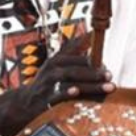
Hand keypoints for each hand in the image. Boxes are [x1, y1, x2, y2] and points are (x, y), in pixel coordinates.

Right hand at [0, 34, 115, 133]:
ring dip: (91, 85)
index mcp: (57, 60)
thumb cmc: (47, 81)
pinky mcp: (46, 99)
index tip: (107, 67)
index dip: (93, 62)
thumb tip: (90, 33)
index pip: (78, 58)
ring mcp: (49, 84)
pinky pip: (58, 95)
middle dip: (94, 73)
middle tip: (110, 75)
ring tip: (108, 87)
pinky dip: (67, 93)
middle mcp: (52, 70)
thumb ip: (72, 49)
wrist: (26, 102)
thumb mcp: (56, 63)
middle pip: (76, 69)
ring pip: (71, 82)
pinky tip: (77, 92)